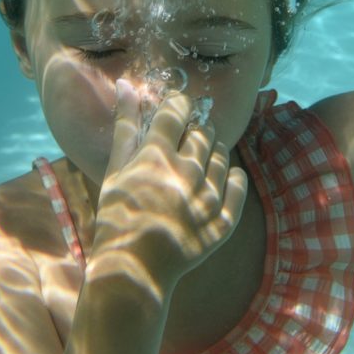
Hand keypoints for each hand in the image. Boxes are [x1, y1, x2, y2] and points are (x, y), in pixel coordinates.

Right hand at [88, 80, 248, 296]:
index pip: (178, 112)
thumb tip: (127, 84)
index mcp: (157, 157)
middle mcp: (186, 173)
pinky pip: (238, 188)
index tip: (177, 109)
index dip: (179, 105)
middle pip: (203, 133)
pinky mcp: (222, 222)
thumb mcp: (115, 169)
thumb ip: (125, 125)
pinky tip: (224, 178)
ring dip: (213, 151)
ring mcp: (207, 199)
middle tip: (186, 139)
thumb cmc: (118, 216)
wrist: (132, 269)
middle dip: (196, 129)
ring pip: (222, 157)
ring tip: (198, 161)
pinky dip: (234, 178)